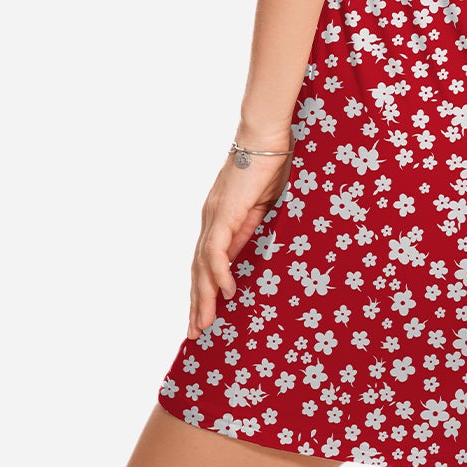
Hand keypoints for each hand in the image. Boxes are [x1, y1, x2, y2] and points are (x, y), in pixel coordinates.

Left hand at [187, 132, 293, 340]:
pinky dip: (219, 274)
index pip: (207, 261)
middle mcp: (210, 219)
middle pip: (198, 269)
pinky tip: (225, 293)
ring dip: (202, 297)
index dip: (205, 288)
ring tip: (203, 324)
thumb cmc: (271, 162)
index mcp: (220, 218)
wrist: (267, 135)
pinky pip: (216, 251)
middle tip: (195, 332)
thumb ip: (252, 227)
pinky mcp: (223, 213)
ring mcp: (214, 216)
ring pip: (202, 266)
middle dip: (197, 302)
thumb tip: (249, 251)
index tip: (206, 313)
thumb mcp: (264, 205)